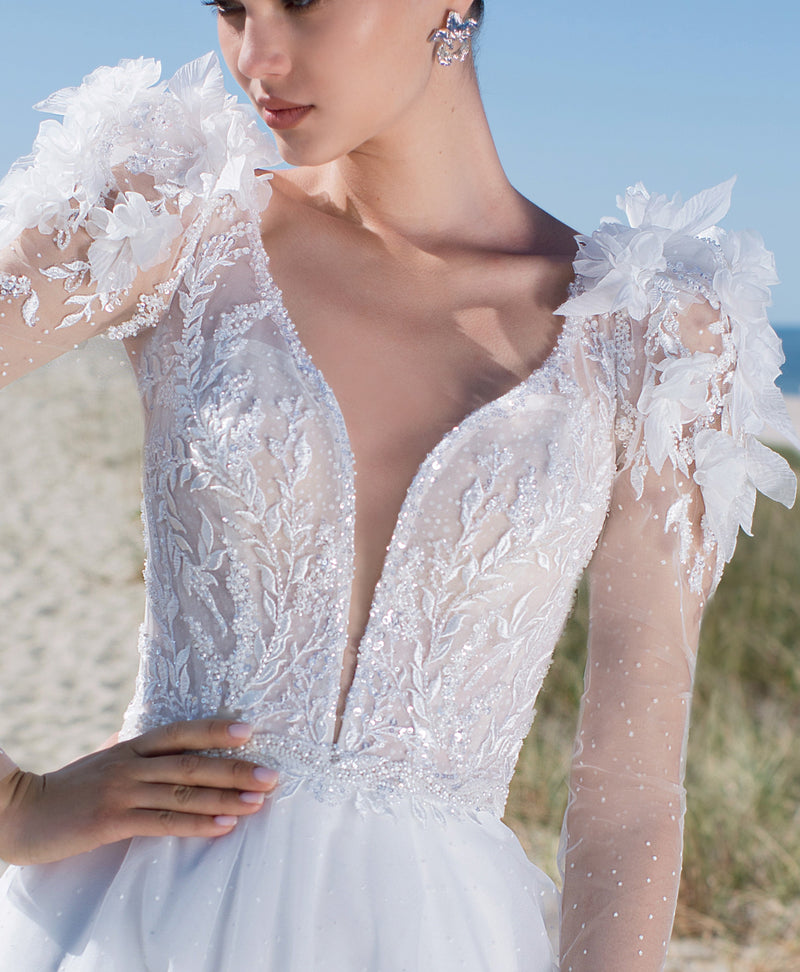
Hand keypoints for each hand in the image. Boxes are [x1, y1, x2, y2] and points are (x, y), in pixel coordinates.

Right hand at [0, 720, 278, 865]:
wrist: (19, 813)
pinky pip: (164, 823)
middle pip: (192, 762)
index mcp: (131, 745)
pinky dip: (197, 823)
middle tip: (272, 774)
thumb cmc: (67, 788)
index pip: (181, 732)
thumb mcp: (103, 759)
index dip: (216, 729)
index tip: (251, 730)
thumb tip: (151, 733)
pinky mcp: (112, 822)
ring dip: (226, 797)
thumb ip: (132, 748)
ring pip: (184, 793)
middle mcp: (131, 763)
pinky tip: (223, 825)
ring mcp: (123, 792)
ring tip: (259, 802)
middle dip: (235, 768)